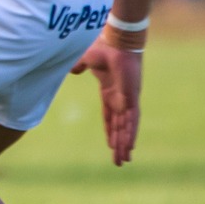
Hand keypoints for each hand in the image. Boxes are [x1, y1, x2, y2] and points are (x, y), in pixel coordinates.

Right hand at [69, 38, 141, 164]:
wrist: (117, 41)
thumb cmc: (103, 47)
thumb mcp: (85, 60)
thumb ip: (79, 66)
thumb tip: (73, 70)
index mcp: (111, 91)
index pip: (110, 117)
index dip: (110, 131)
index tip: (111, 144)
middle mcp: (121, 99)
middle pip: (119, 127)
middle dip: (119, 144)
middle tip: (120, 161)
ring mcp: (128, 100)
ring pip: (126, 128)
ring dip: (124, 145)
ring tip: (124, 161)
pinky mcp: (131, 98)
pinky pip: (131, 121)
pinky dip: (130, 134)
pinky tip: (129, 146)